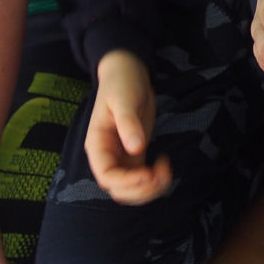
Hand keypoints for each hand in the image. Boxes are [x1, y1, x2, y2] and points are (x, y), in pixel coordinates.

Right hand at [84, 50, 171, 203]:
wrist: (128, 73)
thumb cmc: (121, 84)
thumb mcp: (123, 100)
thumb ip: (128, 124)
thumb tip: (136, 149)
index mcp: (98, 144)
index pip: (106, 176)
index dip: (126, 182)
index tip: (148, 174)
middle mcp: (107, 156)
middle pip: (119, 190)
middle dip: (141, 189)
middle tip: (160, 173)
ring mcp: (122, 158)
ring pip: (132, 189)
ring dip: (150, 188)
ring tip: (166, 170)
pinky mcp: (136, 155)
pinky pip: (142, 178)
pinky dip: (155, 179)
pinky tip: (165, 163)